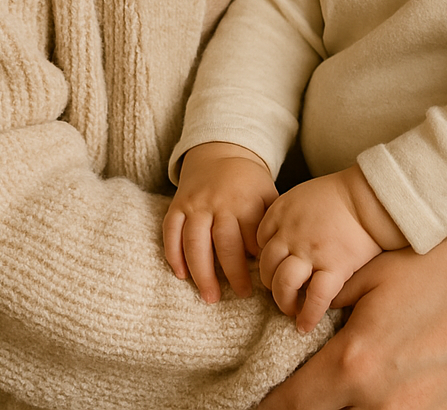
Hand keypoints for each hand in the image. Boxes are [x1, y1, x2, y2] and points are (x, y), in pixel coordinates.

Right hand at [162, 142, 276, 302]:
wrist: (221, 150)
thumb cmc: (249, 182)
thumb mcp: (267, 194)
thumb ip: (271, 223)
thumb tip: (276, 258)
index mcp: (244, 201)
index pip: (250, 237)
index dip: (256, 261)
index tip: (263, 281)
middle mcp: (218, 202)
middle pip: (223, 244)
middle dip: (232, 273)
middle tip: (241, 294)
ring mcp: (195, 204)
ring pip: (194, 242)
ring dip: (201, 272)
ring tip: (210, 296)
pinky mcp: (177, 205)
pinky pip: (170, 231)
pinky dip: (173, 254)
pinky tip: (181, 275)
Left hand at [257, 167, 404, 332]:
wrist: (369, 195)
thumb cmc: (341, 194)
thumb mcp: (303, 195)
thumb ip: (288, 216)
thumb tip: (282, 238)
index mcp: (281, 213)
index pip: (260, 243)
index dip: (266, 259)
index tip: (274, 269)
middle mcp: (290, 233)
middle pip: (267, 267)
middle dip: (270, 284)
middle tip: (281, 292)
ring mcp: (310, 252)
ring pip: (283, 285)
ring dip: (283, 302)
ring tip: (291, 309)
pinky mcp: (333, 268)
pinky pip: (314, 299)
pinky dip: (307, 316)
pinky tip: (305, 326)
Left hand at [259, 221, 446, 408]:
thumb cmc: (443, 266)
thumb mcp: (372, 275)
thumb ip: (326, 303)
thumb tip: (297, 320)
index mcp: (356, 365)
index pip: (290, 405)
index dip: (266, 405)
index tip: (256, 400)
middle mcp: (383, 406)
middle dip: (306, 409)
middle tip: (299, 394)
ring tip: (340, 391)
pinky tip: (381, 392)